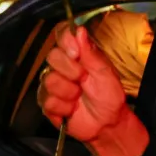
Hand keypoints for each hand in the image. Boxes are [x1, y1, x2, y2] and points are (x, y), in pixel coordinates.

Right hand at [37, 24, 127, 142]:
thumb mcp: (106, 73)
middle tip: (84, 80)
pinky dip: (64, 107)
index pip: (62, 35)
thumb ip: (91, 52)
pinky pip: (48, 100)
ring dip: (69, 92)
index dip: (65, 41)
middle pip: (52, 56)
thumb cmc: (109, 96)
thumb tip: (80, 31)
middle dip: (71, 71)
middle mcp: (63, 66)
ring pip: (49, 80)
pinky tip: (72, 108)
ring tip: (79, 97)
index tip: (76, 53)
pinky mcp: (47, 102)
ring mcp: (53, 84)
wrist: (106, 123)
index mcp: (78, 54)